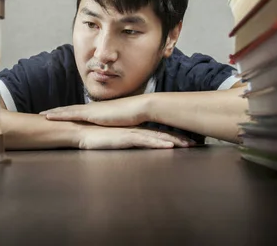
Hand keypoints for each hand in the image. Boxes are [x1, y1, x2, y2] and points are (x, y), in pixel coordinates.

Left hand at [42, 96, 148, 126]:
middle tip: (44, 113)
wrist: (140, 108)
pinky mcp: (90, 114)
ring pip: (67, 111)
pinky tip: (48, 116)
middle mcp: (93, 108)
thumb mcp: (123, 123)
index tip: (60, 114)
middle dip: (58, 111)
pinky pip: (70, 114)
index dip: (69, 113)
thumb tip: (116, 130)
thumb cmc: (136, 116)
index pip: (81, 111)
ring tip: (42, 114)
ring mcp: (91, 110)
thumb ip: (117, 126)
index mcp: (100, 110)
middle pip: (71, 109)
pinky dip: (58, 115)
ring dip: (54, 113)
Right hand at [75, 123, 194, 149]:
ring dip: (175, 141)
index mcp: (135, 130)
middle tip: (195, 143)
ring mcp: (132, 133)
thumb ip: (123, 142)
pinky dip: (159, 144)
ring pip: (158, 137)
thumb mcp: (113, 140)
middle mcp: (136, 130)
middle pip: (163, 134)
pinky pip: (146, 141)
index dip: (172, 137)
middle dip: (180, 138)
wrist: (81, 130)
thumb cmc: (94, 135)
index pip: (157, 133)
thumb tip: (130, 146)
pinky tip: (170, 146)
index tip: (186, 141)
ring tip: (189, 145)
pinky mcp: (126, 137)